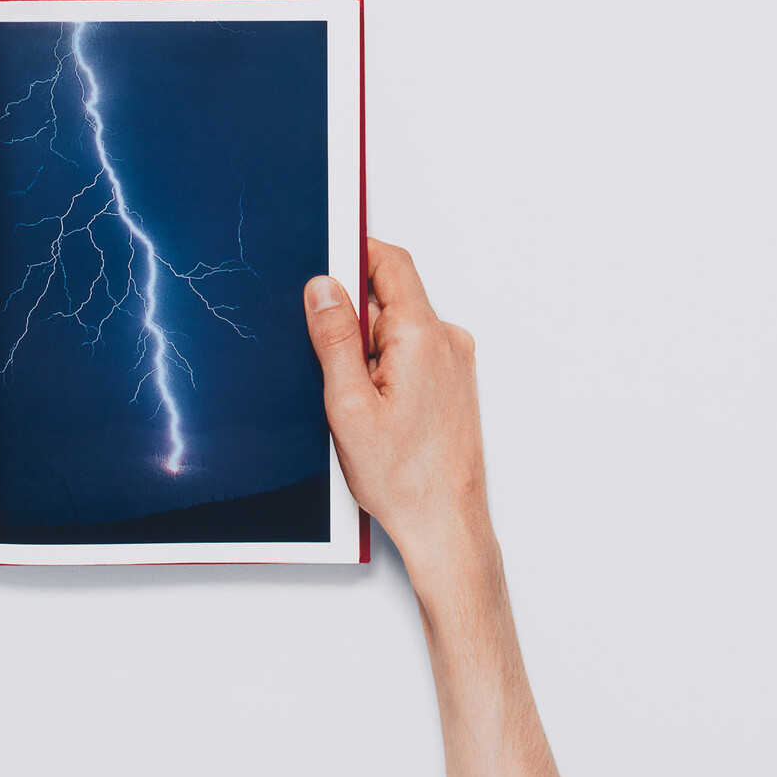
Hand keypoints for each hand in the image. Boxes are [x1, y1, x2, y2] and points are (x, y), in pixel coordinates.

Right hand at [302, 238, 491, 592]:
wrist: (446, 525)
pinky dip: (384, 368)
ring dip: (367, 350)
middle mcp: (446, 342)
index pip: (390, 262)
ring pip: (396, 329)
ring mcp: (454, 364)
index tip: (322, 257)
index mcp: (423, 337)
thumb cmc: (404, 478)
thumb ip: (334, 338)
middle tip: (328, 362)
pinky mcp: (452, 385)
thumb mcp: (347, 404)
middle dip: (351, 317)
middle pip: (388, 297)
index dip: (353, 251)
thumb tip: (322, 287)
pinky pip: (410, 354)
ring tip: (354, 399)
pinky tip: (372, 409)